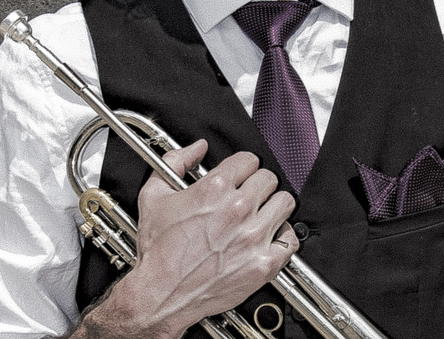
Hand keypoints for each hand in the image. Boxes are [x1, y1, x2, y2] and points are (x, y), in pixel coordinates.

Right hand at [79, 140, 297, 338]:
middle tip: (249, 194)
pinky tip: (269, 237)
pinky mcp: (263, 264)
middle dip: (258, 183)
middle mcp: (237, 209)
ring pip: (285, 202)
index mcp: (214, 188)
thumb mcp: (154, 195)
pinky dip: (283, 237)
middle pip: (269, 178)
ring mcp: (253, 237)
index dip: (242, 166)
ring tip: (261, 213)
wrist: (160, 295)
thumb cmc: (157, 249)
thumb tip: (197, 147)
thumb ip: (175, 161)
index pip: (249, 159)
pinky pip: (290, 240)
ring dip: (274, 205)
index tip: (239, 176)